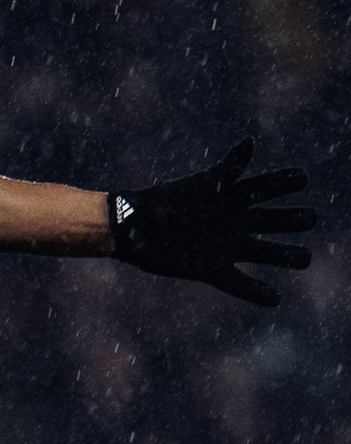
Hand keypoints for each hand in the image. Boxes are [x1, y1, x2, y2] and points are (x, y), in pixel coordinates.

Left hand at [109, 138, 314, 306]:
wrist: (132, 227)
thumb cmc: (164, 201)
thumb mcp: (200, 184)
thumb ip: (228, 168)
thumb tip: (249, 144)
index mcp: (229, 198)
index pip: (265, 188)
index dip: (285, 183)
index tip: (303, 179)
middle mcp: (232, 221)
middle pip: (270, 221)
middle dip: (292, 220)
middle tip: (309, 219)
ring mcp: (223, 246)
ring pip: (262, 252)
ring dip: (284, 255)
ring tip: (305, 258)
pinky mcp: (210, 269)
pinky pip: (237, 283)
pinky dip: (255, 292)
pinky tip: (274, 298)